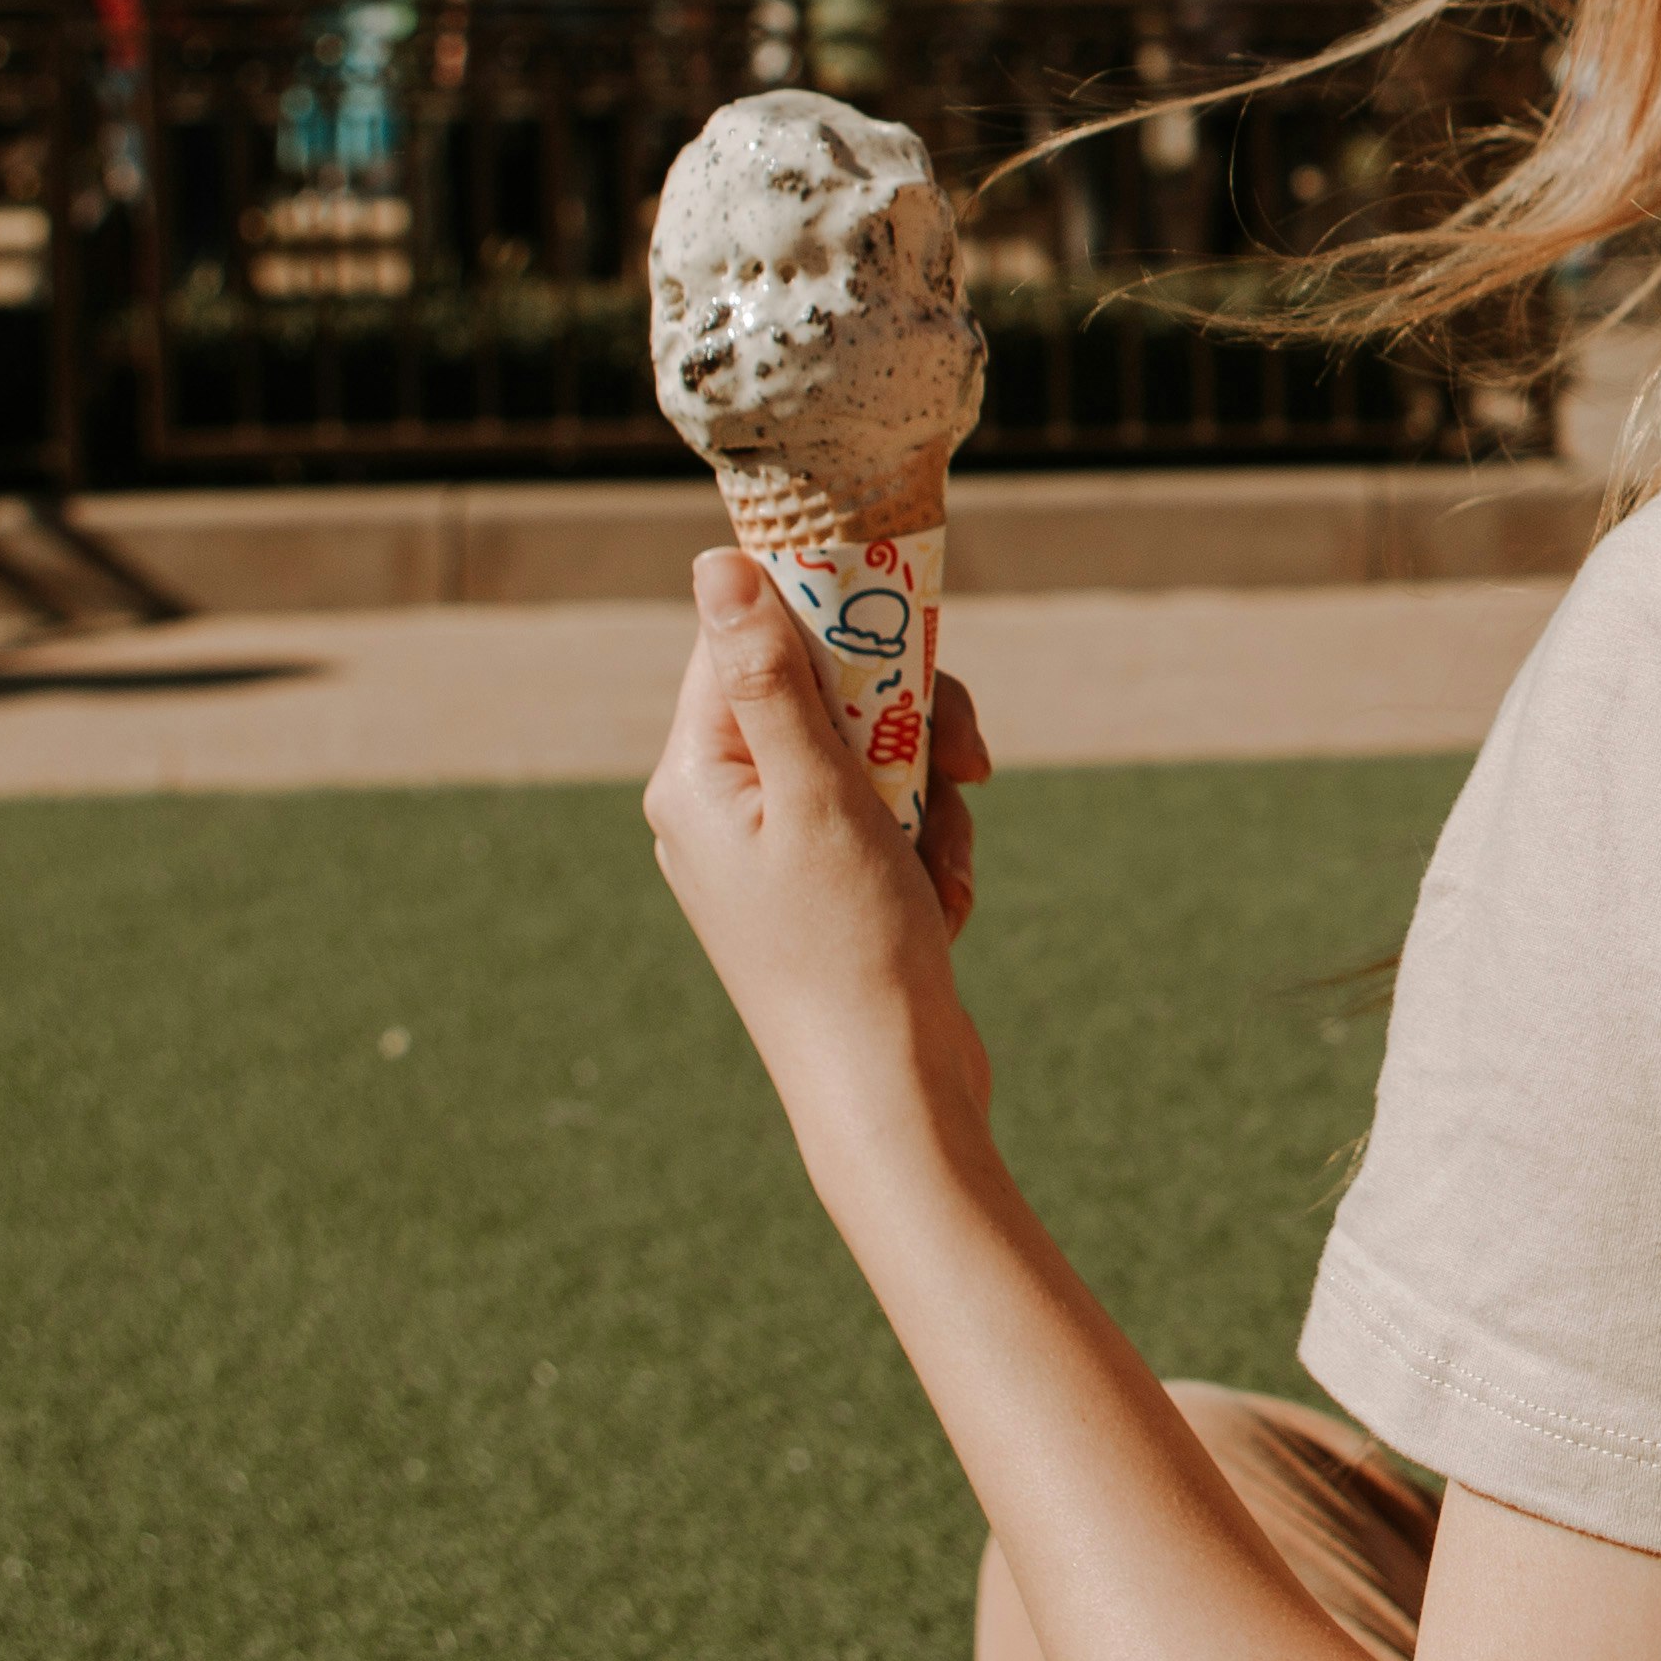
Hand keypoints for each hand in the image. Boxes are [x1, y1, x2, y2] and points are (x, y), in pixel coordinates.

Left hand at [646, 550, 984, 1142]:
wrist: (889, 1096)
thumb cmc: (848, 950)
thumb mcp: (818, 794)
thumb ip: (769, 677)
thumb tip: (714, 564)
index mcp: (697, 779)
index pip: (751, 641)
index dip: (835, 621)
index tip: (906, 630)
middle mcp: (725, 807)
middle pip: (826, 695)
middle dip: (911, 723)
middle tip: (963, 762)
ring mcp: (776, 851)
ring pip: (876, 756)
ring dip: (930, 796)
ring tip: (944, 863)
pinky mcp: (827, 890)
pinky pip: (890, 821)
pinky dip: (930, 848)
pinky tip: (942, 903)